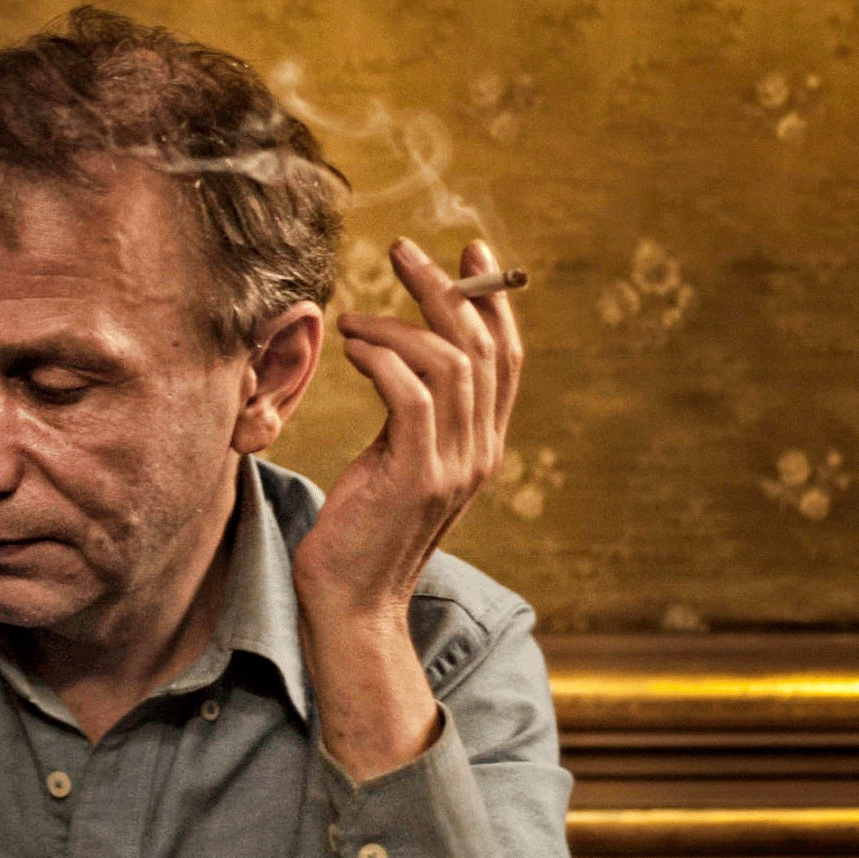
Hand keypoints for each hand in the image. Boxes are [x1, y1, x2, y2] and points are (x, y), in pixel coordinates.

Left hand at [294, 237, 521, 779]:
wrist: (351, 606)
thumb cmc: (359, 534)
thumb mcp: (395, 466)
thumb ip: (412, 421)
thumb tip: (399, 364)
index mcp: (482, 446)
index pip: (507, 358)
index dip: (494, 301)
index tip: (472, 251)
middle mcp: (479, 452)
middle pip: (482, 348)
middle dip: (447, 288)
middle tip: (402, 251)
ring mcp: (452, 466)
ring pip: (450, 364)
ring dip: (401, 322)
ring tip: (354, 315)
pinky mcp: (415, 477)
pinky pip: (411, 396)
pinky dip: (383, 359)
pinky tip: (352, 346)